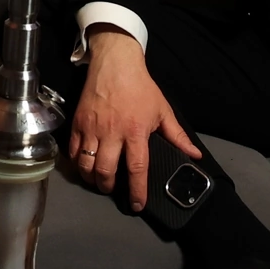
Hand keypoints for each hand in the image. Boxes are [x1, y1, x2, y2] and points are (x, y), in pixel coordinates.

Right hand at [64, 27, 196, 210]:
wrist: (115, 63)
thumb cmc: (141, 87)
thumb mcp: (163, 110)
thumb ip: (177, 136)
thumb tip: (196, 156)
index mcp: (136, 132)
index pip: (136, 169)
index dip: (137, 190)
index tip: (137, 205)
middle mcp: (112, 133)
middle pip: (105, 171)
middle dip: (108, 187)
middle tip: (112, 189)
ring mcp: (92, 128)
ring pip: (86, 165)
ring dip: (91, 179)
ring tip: (97, 180)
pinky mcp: (77, 123)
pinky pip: (73, 151)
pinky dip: (77, 164)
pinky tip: (84, 166)